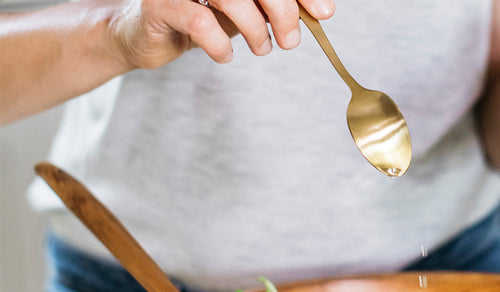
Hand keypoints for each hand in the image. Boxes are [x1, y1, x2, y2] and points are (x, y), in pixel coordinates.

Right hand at [109, 0, 333, 68]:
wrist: (151, 36)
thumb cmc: (206, 19)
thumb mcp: (250, 12)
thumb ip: (281, 9)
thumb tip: (323, 11)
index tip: (325, 13)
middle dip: (283, 11)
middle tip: (289, 40)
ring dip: (254, 29)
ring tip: (261, 48)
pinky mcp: (160, 5)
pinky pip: (199, 22)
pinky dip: (219, 44)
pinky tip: (225, 55)